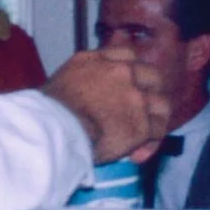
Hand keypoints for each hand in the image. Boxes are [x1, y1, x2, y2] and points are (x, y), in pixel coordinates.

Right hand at [41, 44, 171, 166]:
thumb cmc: (48, 112)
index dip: (132, 70)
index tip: (129, 84)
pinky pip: (157, 133)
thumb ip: (81, 76)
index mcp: (96, 60)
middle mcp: (120, 72)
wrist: (54, 131)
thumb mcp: (61, 80)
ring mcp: (134, 97)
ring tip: (143, 138)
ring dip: (155, 120)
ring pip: (162, 104)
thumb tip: (86, 85)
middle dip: (150, 93)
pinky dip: (150, 145)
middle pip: (152, 76)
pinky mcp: (141, 124)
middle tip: (141, 111)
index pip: (127, 53)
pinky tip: (136, 156)